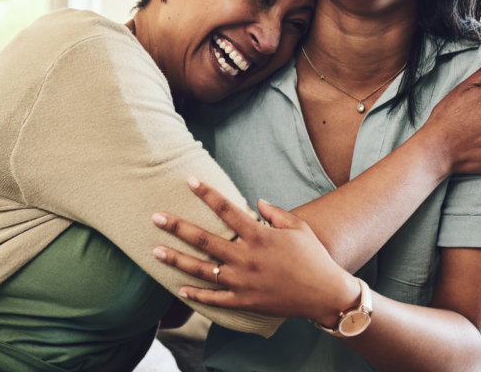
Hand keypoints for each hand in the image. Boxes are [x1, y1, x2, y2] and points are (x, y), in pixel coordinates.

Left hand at [152, 177, 358, 328]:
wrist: (325, 294)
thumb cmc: (314, 258)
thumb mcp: (298, 228)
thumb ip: (276, 213)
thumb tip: (258, 202)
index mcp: (259, 236)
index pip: (227, 210)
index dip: (207, 194)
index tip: (190, 180)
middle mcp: (246, 257)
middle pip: (204, 239)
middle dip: (178, 227)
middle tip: (156, 217)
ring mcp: (242, 281)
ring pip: (202, 270)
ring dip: (177, 260)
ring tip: (155, 251)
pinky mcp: (245, 301)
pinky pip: (215, 299)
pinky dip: (197, 294)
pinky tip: (179, 289)